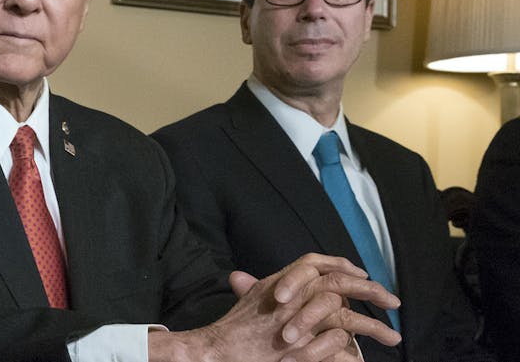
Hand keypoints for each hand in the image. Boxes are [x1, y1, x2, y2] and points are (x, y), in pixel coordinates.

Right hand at [149, 253, 399, 361]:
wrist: (221, 350)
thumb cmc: (234, 328)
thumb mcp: (249, 299)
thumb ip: (256, 286)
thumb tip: (244, 277)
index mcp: (281, 282)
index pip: (316, 263)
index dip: (342, 265)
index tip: (363, 274)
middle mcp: (291, 297)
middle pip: (338, 285)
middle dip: (370, 292)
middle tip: (392, 301)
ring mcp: (298, 323)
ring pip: (346, 318)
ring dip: (374, 327)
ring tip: (393, 337)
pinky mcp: (303, 347)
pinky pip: (337, 344)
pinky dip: (352, 352)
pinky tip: (364, 359)